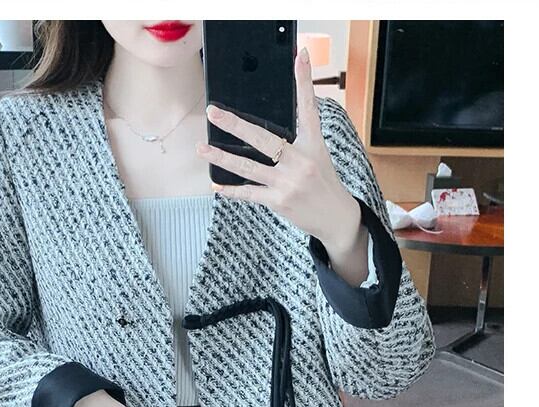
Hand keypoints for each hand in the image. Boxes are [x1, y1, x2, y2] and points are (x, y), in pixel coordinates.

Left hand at [196, 47, 369, 284]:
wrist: (337, 218)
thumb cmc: (324, 184)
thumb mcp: (318, 156)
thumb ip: (298, 141)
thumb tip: (271, 131)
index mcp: (313, 144)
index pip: (308, 107)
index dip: (305, 81)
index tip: (300, 56)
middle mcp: (300, 161)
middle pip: (263, 139)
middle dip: (235, 125)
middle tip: (213, 112)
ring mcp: (288, 182)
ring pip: (248, 167)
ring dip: (222, 158)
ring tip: (201, 148)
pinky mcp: (279, 201)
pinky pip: (249, 194)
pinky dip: (231, 190)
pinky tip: (216, 185)